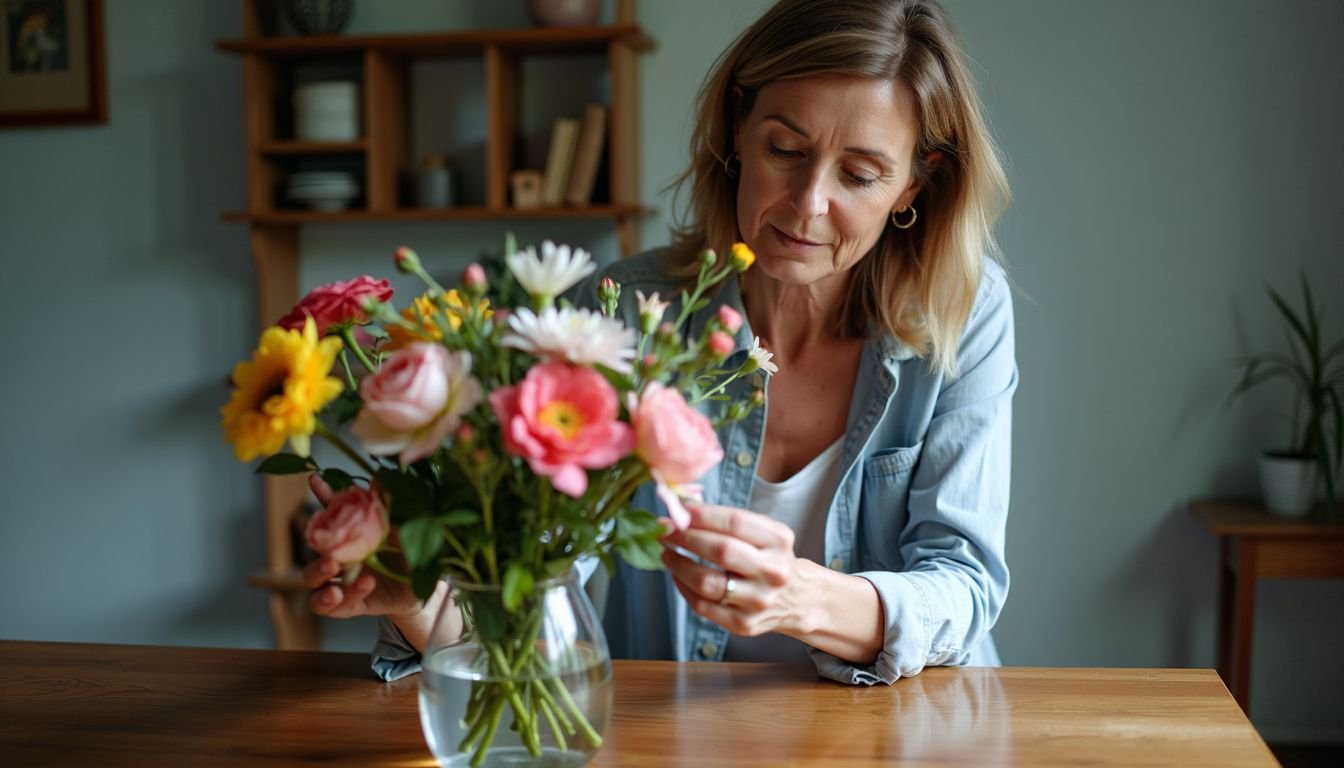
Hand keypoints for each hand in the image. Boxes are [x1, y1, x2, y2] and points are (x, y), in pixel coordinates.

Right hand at [302, 474, 419, 619]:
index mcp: (352, 538)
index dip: (323, 496)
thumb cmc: (413, 559)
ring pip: (313, 582)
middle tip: (331, 552)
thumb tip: (381, 478)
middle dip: (317, 546)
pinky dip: (342, 600)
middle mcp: (341, 559)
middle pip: (314, 551)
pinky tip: (363, 587)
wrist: (425, 593)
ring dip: (319, 575)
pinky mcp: (350, 605)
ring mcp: (342, 583)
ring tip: (334, 573)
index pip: (332, 515)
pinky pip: (334, 607)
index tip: (316, 478)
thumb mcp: (407, 534)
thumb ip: (391, 512)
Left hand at [658, 502, 808, 637]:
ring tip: (666, 553)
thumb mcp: (763, 532)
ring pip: (706, 582)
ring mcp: (759, 601)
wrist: (797, 599)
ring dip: (678, 564)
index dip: (702, 515)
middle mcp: (773, 571)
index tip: (678, 510)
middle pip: (720, 551)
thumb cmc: (770, 557)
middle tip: (664, 530)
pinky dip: (683, 587)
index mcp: (778, 541)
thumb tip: (683, 507)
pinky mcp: (744, 624)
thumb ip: (728, 519)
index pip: (735, 522)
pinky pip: (702, 606)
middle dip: (685, 538)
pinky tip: (677, 575)